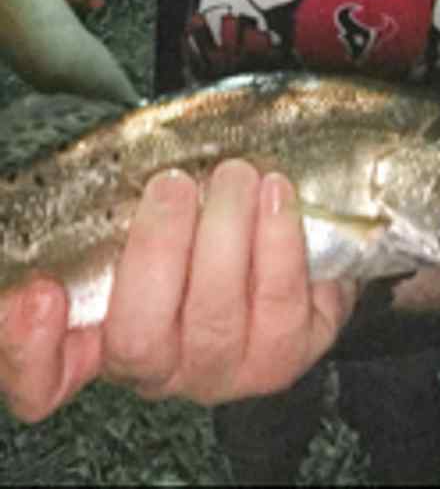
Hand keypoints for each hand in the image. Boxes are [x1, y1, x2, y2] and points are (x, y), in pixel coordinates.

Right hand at [0, 161, 355, 420]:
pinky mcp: (291, 351)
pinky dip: (281, 244)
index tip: (43, 295)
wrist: (276, 230)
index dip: (30, 350)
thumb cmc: (194, 225)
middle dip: (158, 250)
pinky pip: (286, 307)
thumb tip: (58, 231)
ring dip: (227, 237)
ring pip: (217, 322)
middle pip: (141, 338)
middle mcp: (162, 369)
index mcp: (103, 338)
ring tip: (235, 176)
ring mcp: (227, 368)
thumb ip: (99, 222)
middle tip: (174, 183)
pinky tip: (276, 195)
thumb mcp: (137, 220)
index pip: (43, 380)